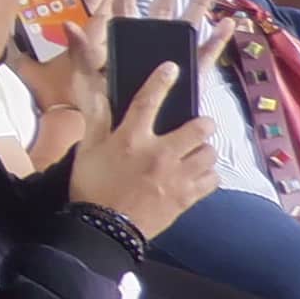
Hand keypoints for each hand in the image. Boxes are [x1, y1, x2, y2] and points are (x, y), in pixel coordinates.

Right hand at [66, 42, 218, 235]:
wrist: (104, 229)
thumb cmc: (92, 186)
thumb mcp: (87, 149)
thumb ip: (96, 118)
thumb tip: (98, 92)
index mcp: (131, 139)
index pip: (149, 101)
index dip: (161, 81)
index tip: (172, 68)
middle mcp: (159, 153)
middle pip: (198, 127)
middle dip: (201, 124)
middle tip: (195, 127)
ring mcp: (177, 176)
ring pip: (209, 153)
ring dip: (203, 151)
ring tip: (194, 154)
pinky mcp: (187, 197)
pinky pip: (212, 179)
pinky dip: (207, 176)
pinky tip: (196, 175)